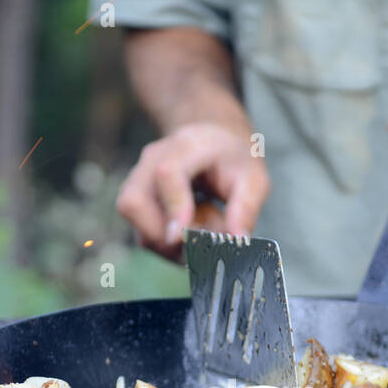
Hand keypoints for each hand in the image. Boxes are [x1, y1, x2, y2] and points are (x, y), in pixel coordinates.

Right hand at [115, 121, 270, 258]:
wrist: (213, 143)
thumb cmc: (233, 161)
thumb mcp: (253, 179)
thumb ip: (245, 208)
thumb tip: (236, 241)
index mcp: (188, 145)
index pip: (167, 173)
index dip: (174, 207)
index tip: (184, 237)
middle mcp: (153, 159)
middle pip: (135, 202)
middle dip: (165, 235)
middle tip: (202, 240)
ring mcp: (138, 179)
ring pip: (136, 224)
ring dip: (168, 242)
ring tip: (201, 230)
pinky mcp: (135, 202)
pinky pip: (142, 233)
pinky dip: (167, 244)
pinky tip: (190, 232)